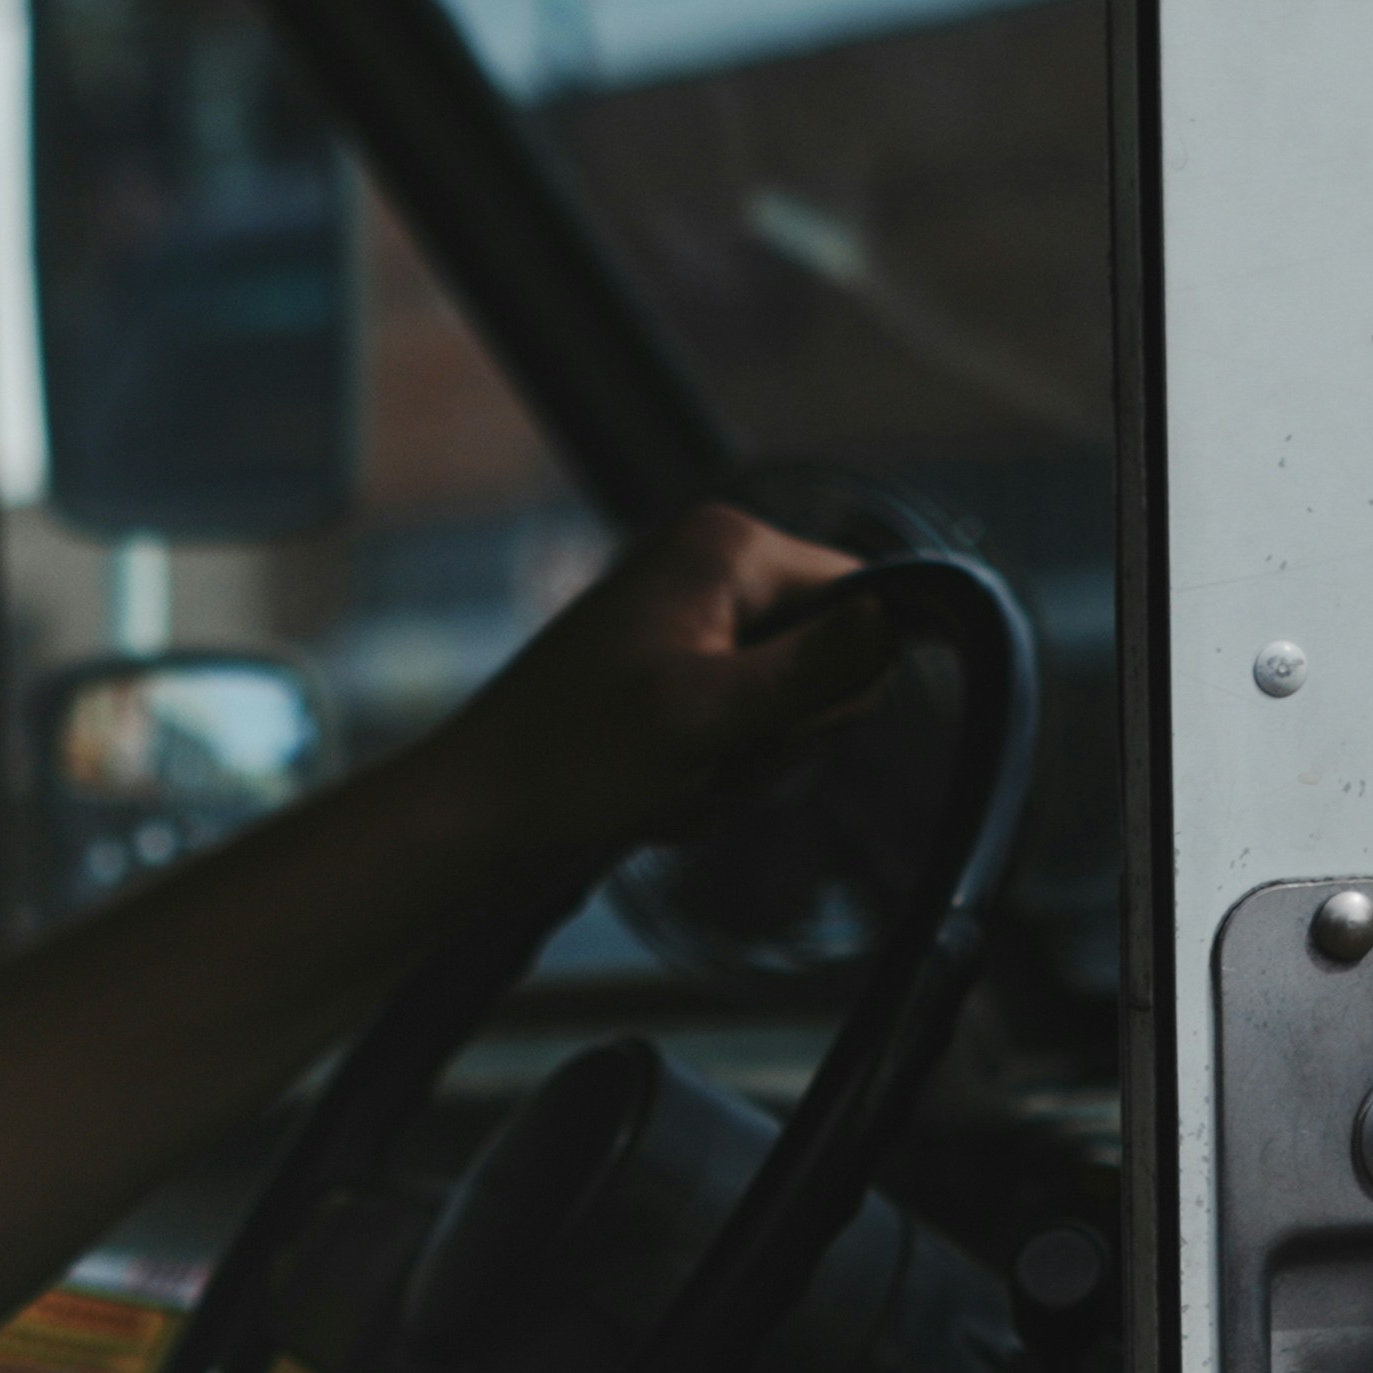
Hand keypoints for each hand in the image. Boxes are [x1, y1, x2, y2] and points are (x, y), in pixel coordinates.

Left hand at [449, 501, 908, 860]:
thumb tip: (895, 621)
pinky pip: (746, 745)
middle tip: (706, 762)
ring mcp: (697, 635)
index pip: (865, 600)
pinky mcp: (679, 690)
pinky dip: (714, 787)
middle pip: (833, 667)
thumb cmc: (573, 764)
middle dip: (781, 739)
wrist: (477, 824)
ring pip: (792, 719)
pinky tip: (659, 799)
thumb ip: (813, 671)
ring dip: (745, 774)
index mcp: (726, 548)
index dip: (843, 679)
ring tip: (674, 785)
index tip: (772, 724)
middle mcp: (715, 575)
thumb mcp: (709, 718)